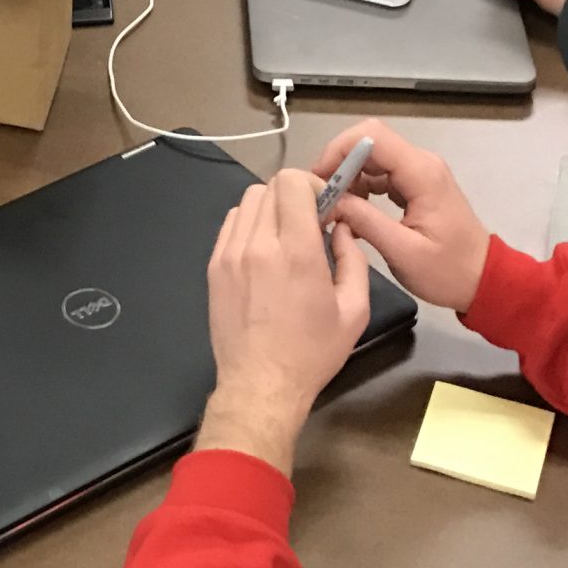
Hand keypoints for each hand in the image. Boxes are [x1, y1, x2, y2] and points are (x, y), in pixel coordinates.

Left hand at [196, 170, 369, 472]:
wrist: (260, 384)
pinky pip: (231, 225)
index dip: (313, 185)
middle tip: (311, 224)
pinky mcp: (213, 267)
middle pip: (270, 187)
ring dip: (271, 209)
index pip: (292, 183)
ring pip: (248, 202)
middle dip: (296, 197)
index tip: (326, 207)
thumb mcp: (354, 311)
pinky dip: (250, 225)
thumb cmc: (311, 352)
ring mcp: (229, 254)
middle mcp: (258, 245)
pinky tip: (264, 251)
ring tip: (287, 237)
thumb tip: (341, 230)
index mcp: (295, 252)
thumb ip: (354, 260)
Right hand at [316, 119, 491, 313]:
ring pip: (372, 157)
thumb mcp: (403, 253)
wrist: (484, 280)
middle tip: (322, 195)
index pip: (372, 137)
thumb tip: (331, 201)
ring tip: (333, 208)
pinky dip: (360, 187)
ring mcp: (419, 173)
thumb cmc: (449, 271)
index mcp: (422, 174)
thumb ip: (365, 222)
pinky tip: (352, 212)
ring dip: (348, 178)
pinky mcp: (415, 185)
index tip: (320, 179)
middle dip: (339, 164)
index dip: (339, 150)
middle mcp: (421, 164)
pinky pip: (380, 173)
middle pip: (369, 142)